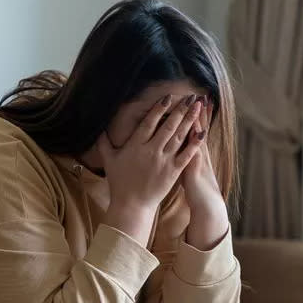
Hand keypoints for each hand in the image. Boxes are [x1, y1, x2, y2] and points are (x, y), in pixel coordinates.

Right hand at [99, 95, 203, 242]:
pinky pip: (186, 155)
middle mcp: (151, 150)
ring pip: (179, 137)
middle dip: (180, 110)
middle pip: (168, 126)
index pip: (149, 122)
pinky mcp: (173, 172)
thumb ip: (105, 143)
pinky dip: (195, 143)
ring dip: (189, 121)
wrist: (132, 205)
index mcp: (135, 145)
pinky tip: (202, 132)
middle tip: (190, 97)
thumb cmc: (119, 183)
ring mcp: (164, 161)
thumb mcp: (109, 160)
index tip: (169, 97)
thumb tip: (100, 128)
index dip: (159, 109)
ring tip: (198, 107)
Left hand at [182, 97, 229, 249]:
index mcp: (197, 153)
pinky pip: (194, 151)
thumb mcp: (191, 171)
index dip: (198, 115)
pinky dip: (194, 140)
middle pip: (199, 128)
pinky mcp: (195, 168)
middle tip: (202, 94)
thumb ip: (185, 157)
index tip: (199, 99)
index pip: (197, 129)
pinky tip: (194, 129)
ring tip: (199, 105)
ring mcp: (199, 160)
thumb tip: (179, 148)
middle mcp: (200, 153)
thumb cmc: (197, 190)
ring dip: (198, 120)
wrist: (208, 206)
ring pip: (198, 136)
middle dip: (200, 112)